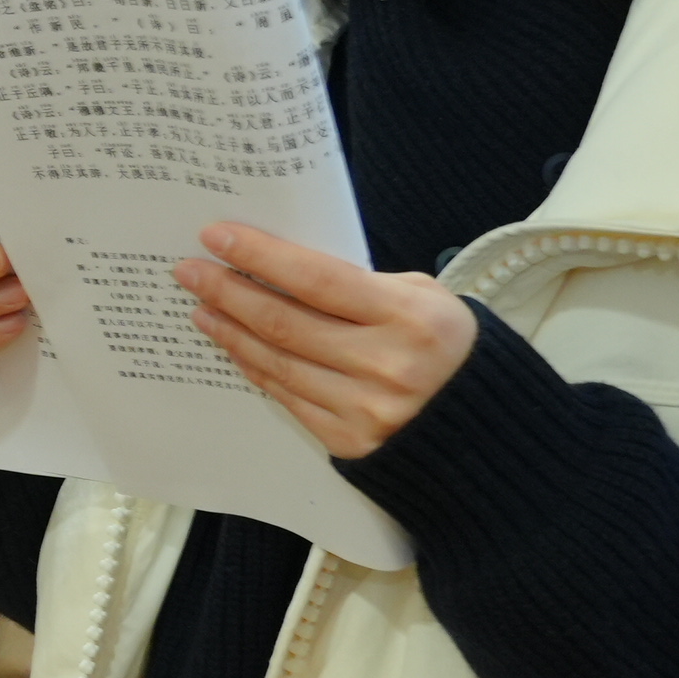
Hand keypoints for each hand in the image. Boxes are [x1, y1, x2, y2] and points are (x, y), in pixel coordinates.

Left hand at [176, 223, 476, 458]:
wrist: (487, 432)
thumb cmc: (450, 349)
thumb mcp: (428, 299)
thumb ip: (363, 285)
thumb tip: (288, 271)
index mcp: (410, 317)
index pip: (316, 278)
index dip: (260, 256)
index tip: (217, 236)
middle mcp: (385, 364)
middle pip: (284, 321)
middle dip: (228, 291)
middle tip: (191, 270)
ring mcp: (365, 408)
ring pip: (277, 361)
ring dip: (230, 331)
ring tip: (202, 306)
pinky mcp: (349, 441)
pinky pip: (287, 396)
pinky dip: (255, 366)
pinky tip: (234, 345)